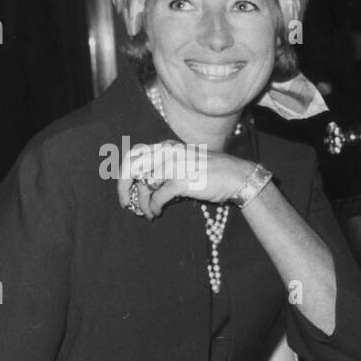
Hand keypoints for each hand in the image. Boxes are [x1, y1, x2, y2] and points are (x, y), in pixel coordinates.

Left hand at [118, 140, 254, 219]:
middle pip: (132, 167)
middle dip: (123, 187)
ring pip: (144, 185)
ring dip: (142, 203)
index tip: (125, 187)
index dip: (124, 172)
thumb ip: (167, 167)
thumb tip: (148, 184)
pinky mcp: (182, 181)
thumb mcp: (187, 161)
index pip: (135, 154)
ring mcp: (175, 166)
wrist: (237, 177)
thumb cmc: (215, 172)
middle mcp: (168, 153)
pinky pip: (158, 197)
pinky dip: (153, 207)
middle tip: (126, 202)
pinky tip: (156, 213)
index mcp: (168, 147)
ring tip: (147, 213)